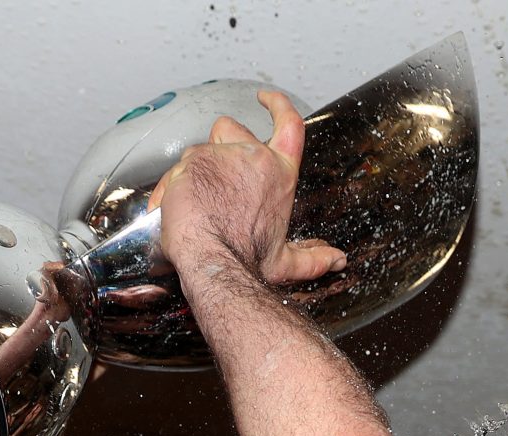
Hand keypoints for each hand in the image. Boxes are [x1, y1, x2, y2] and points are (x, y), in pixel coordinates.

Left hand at [149, 89, 347, 284]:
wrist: (217, 265)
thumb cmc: (248, 261)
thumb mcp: (284, 261)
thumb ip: (312, 258)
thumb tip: (336, 260)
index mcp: (279, 173)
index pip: (288, 124)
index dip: (277, 105)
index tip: (265, 98)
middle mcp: (252, 157)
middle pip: (231, 128)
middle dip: (221, 145)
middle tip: (217, 177)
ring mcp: (220, 157)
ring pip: (200, 149)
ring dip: (195, 171)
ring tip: (195, 203)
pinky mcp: (191, 164)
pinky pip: (175, 169)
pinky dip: (171, 187)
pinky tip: (175, 207)